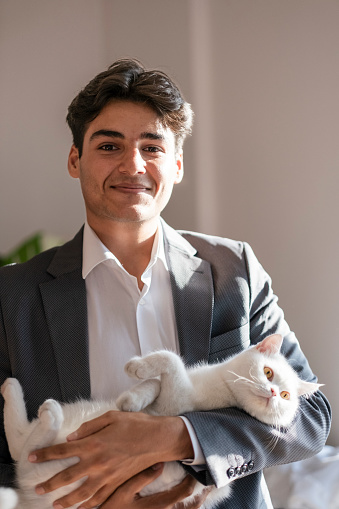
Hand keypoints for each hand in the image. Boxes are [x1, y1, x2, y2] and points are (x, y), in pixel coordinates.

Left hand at [29, 410, 193, 507]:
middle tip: (38, 488)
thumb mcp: (111, 417)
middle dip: (49, 483)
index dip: (45, 454)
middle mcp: (97, 462)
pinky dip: (89, 505)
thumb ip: (89, 427)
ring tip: (55, 505)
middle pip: (67, 477)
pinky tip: (82, 508)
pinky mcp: (117, 483)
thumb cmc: (135, 424)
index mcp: (93, 443)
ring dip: (66, 500)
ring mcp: (107, 476)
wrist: (158, 439)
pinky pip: (100, 498)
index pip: (62, 450)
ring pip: (81, 494)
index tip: (31, 458)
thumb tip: (72, 436)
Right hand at [100, 467, 208, 508]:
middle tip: (208, 485)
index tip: (196, 470)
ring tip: (202, 495)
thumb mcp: (123, 491)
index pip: (183, 493)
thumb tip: (160, 464)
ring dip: (196, 505)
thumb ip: (142, 477)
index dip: (192, 481)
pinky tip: (185, 505)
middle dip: (201, 495)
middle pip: (191, 508)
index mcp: (159, 506)